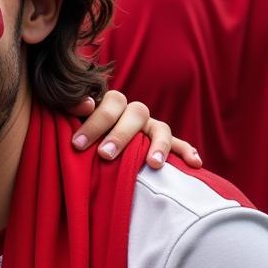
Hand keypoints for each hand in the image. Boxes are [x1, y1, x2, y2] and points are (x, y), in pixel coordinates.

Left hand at [68, 92, 201, 169]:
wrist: (92, 144)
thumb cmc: (81, 134)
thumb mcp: (72, 121)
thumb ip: (73, 110)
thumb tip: (84, 104)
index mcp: (112, 104)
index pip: (111, 103)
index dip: (95, 122)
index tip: (78, 143)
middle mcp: (133, 113)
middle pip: (136, 113)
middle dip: (120, 135)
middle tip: (105, 155)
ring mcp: (150, 127)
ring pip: (160, 128)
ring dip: (158, 144)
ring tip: (152, 164)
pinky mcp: (163, 142)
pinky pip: (179, 144)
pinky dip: (186, 151)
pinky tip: (195, 163)